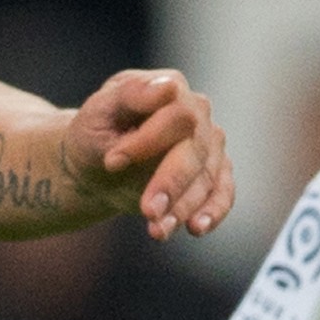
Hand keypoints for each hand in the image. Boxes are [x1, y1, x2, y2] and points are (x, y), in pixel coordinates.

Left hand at [63, 70, 234, 241]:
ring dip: (183, 207)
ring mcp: (210, 146)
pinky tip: (195, 228)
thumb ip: (132, 95)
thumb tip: (168, 88)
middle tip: (147, 211)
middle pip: (196, 150)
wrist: (98, 167)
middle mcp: (198, 114)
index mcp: (171, 88)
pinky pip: (223, 194)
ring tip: (157, 231)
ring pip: (207, 178)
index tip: (113, 162)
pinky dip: (213, 212)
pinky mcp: (214, 175)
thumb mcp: (99, 111)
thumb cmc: (96, 133)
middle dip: (171, 183)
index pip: (176, 115)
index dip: (148, 140)